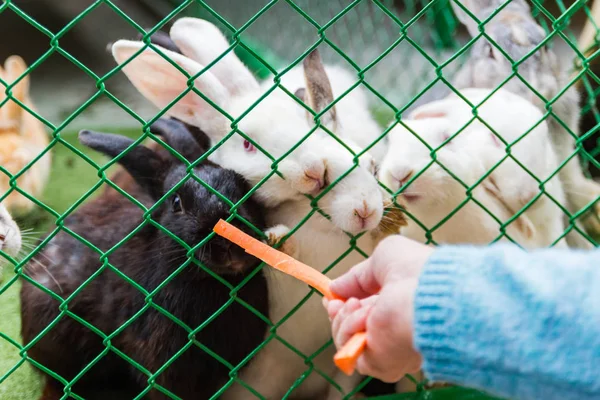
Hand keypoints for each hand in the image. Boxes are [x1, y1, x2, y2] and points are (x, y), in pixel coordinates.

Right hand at [324, 235, 433, 381]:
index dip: (344, 304)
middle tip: (337, 303)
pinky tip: (365, 317)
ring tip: (356, 305)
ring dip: (344, 318)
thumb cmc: (414, 270)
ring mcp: (388, 349)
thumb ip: (357, 276)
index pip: (366, 313)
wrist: (429, 292)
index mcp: (400, 308)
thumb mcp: (382, 259)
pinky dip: (349, 329)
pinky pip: (350, 350)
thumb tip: (334, 287)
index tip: (332, 297)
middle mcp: (396, 331)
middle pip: (352, 328)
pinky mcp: (381, 364)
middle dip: (339, 312)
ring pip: (346, 339)